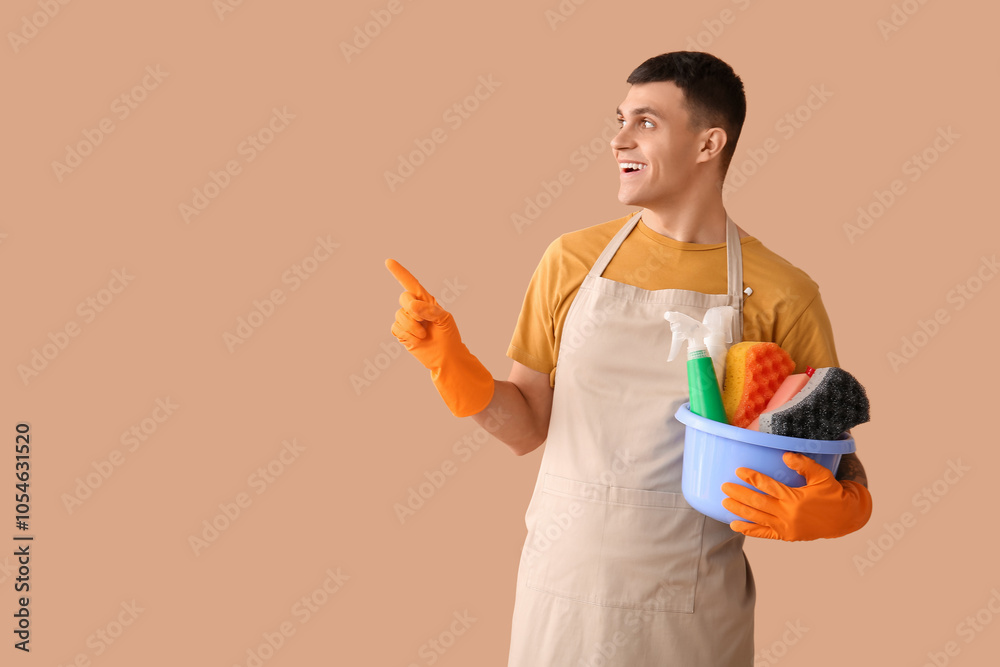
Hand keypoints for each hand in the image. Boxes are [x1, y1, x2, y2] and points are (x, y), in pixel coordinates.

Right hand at [386, 258, 493, 416]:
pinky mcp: (401, 333)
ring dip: (413, 326)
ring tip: (424, 334)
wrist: (446, 357)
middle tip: (424, 321)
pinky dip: (408, 335)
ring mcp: (406, 320)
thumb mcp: (445, 319)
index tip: (389, 261)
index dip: (400, 272)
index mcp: (426, 301)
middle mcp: (414, 308)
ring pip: (399, 315)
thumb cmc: (449, 336)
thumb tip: (412, 306)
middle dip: (413, 309)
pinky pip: (396, 328)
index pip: (411, 283)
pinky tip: (417, 340)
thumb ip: (430, 310)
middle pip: (404, 298)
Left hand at [721, 452, 871, 540]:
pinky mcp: (785, 536)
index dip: (753, 478)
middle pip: (758, 503)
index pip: (769, 486)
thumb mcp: (822, 475)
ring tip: (724, 503)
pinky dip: (748, 530)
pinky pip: (763, 534)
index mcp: (795, 498)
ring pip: (757, 518)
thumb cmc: (832, 493)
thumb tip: (785, 455)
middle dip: (739, 495)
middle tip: (724, 487)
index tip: (739, 471)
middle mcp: (788, 514)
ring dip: (739, 511)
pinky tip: (734, 525)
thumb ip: (804, 464)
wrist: (844, 518)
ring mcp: (785, 527)